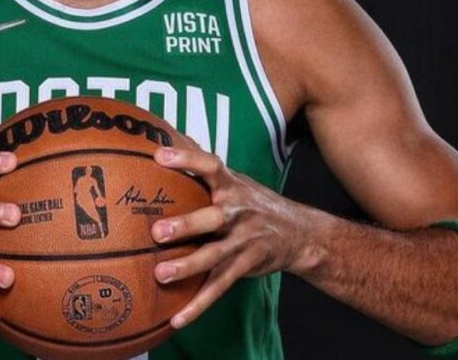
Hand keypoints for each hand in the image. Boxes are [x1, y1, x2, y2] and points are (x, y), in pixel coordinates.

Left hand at [150, 146, 316, 328]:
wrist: (300, 233)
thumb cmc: (253, 202)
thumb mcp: (235, 179)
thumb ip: (202, 166)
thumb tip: (166, 139)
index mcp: (232, 185)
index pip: (209, 166)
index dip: (186, 159)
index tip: (160, 156)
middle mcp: (238, 212)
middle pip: (213, 218)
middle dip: (186, 225)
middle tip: (157, 232)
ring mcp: (243, 241)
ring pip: (215, 256)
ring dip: (188, 266)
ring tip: (161, 274)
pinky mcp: (245, 265)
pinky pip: (220, 286)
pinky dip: (198, 304)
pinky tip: (177, 318)